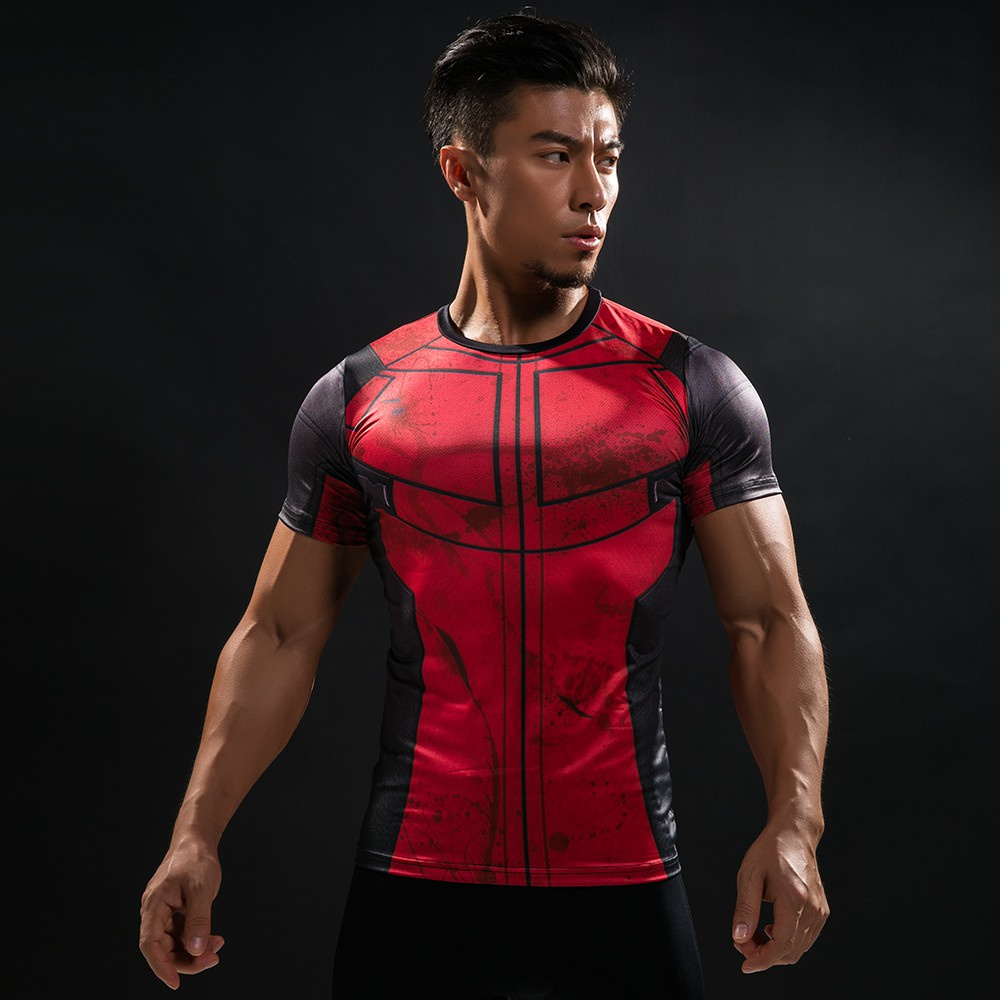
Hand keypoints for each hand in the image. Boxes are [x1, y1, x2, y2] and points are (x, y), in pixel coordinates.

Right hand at [139, 838, 224, 988]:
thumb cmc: (195, 857)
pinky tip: (214, 939)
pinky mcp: (176, 913)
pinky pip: (182, 935)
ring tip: (217, 947)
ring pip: (174, 944)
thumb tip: (195, 949)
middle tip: (212, 959)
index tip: (175, 982)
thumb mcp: (201, 887)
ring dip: (194, 951)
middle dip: (186, 959)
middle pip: (163, 949)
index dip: (160, 966)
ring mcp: (165, 913)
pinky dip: (197, 940)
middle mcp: (155, 912)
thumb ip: (199, 919)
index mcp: (154, 905)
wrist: (197, 839)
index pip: (149, 944)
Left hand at [731, 822, 828, 973]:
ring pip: (798, 949)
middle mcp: (813, 909)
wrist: (794, 834)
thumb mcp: (749, 875)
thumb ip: (745, 909)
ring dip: (774, 950)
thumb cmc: (771, 850)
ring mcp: (820, 911)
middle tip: (742, 942)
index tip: (745, 964)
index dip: (762, 960)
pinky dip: (786, 942)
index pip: (781, 945)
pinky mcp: (821, 911)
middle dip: (764, 955)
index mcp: (795, 899)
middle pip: (790, 952)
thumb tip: (740, 937)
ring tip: (753, 934)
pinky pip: (805, 939)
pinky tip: (770, 929)